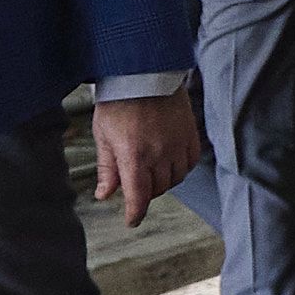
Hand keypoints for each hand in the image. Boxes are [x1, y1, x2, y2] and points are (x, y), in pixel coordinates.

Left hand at [91, 93, 202, 227]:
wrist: (144, 73)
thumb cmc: (119, 103)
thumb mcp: (104, 135)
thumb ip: (107, 168)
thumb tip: (104, 195)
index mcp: (133, 155)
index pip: (138, 196)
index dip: (135, 213)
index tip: (132, 220)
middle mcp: (159, 153)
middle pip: (157, 189)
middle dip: (145, 192)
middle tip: (135, 181)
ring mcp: (177, 144)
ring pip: (175, 178)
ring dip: (163, 180)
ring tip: (151, 170)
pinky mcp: (190, 134)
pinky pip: (190, 163)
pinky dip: (180, 168)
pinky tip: (169, 161)